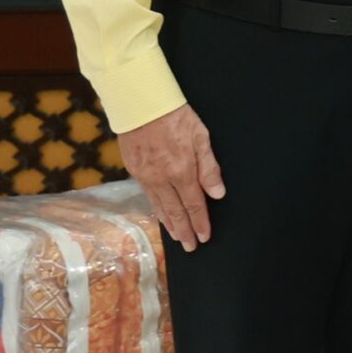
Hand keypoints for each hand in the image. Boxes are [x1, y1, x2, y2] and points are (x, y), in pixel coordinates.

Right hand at [119, 103, 225, 249]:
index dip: (200, 222)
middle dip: (184, 230)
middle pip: (175, 211)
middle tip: (191, 247)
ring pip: (159, 206)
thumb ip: (209, 168)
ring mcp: (145, 176)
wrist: (141, 105)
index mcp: (181, 171)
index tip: (205, 237)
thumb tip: (217, 193)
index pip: (194, 204)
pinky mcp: (134, 170)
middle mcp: (162, 179)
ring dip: (170, 224)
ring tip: (177, 238)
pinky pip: (148, 196)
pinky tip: (161, 215)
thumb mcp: (202, 138)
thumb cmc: (176, 117)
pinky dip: (156, 210)